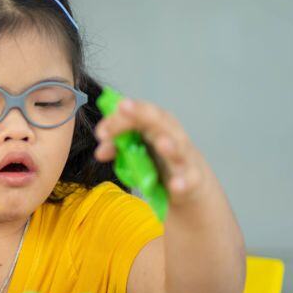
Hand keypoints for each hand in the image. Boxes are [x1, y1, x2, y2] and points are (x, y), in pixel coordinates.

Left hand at [93, 98, 207, 205]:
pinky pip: (189, 181)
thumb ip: (118, 148)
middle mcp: (172, 136)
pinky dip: (182, 183)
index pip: (138, 113)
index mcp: (156, 126)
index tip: (101, 133)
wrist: (192, 186)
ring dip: (170, 146)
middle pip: (159, 121)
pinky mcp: (193, 181)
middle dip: (141, 113)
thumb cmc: (161, 163)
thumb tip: (99, 152)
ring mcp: (184, 158)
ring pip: (179, 149)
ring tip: (161, 144)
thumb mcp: (138, 153)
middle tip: (123, 107)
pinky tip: (175, 186)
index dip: (119, 118)